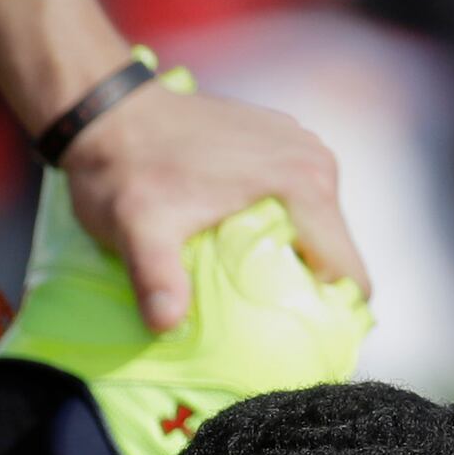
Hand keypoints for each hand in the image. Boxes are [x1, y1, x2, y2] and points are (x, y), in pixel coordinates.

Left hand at [56, 81, 365, 331]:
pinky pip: (296, 202)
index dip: (332, 316)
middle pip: (336, 254)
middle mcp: (315, 160)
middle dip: (308, 291)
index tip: (299, 344)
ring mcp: (299, 146)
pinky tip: (238, 248)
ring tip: (247, 289)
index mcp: (303, 183)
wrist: (105, 110)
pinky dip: (276, 229)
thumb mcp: (137, 229)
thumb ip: (156, 278)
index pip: (349, 272)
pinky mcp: (279, 142)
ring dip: (291, 260)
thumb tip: (166, 325)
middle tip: (264, 325)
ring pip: (317, 230)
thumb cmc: (124, 168)